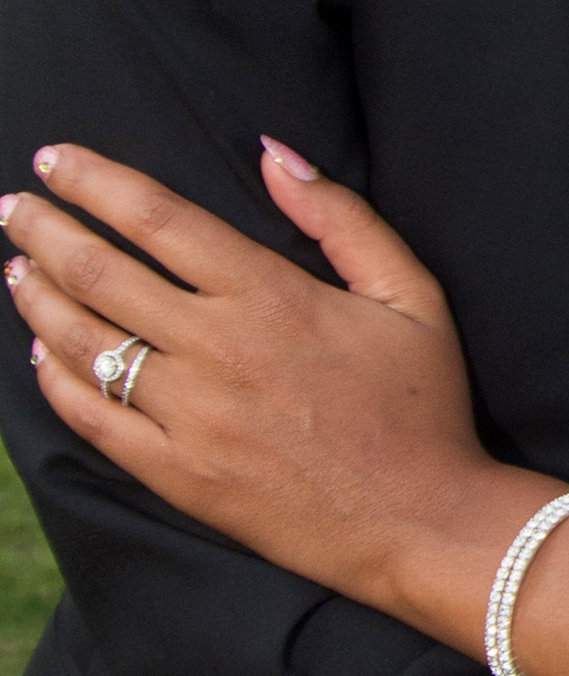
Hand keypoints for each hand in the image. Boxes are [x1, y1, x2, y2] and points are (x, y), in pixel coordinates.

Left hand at [3, 139, 523, 608]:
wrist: (420, 523)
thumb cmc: (422, 405)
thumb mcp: (411, 295)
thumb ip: (342, 218)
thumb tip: (273, 152)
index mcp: (271, 296)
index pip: (158, 218)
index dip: (95, 181)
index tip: (54, 160)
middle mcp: (217, 349)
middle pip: (102, 272)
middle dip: (44, 229)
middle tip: (11, 206)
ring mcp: (189, 417)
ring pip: (85, 341)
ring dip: (37, 296)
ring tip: (14, 267)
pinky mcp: (176, 474)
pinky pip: (93, 418)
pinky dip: (55, 380)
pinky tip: (41, 353)